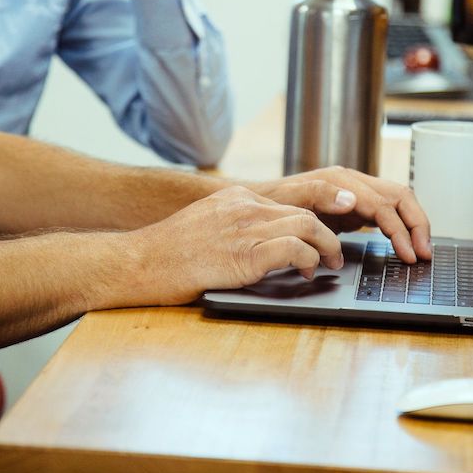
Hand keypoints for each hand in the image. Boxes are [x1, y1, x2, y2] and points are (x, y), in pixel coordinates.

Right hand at [122, 186, 344, 305]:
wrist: (138, 263)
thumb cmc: (166, 255)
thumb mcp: (204, 227)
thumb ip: (234, 227)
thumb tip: (260, 246)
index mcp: (235, 198)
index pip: (288, 204)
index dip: (313, 223)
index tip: (322, 239)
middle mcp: (244, 206)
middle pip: (304, 212)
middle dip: (327, 234)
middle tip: (335, 255)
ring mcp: (245, 227)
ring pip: (308, 225)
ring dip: (327, 247)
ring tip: (330, 264)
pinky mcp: (245, 253)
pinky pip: (294, 249)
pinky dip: (309, 261)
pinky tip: (306, 274)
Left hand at [250, 167, 431, 263]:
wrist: (257, 201)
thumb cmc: (270, 203)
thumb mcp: (289, 201)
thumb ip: (319, 197)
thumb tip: (352, 200)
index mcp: (339, 181)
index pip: (383, 204)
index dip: (400, 230)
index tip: (409, 255)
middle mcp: (352, 181)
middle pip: (400, 196)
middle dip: (417, 224)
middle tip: (425, 254)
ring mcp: (355, 191)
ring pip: (398, 201)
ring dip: (414, 224)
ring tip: (421, 251)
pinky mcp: (354, 203)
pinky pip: (386, 210)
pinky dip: (400, 225)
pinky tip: (405, 243)